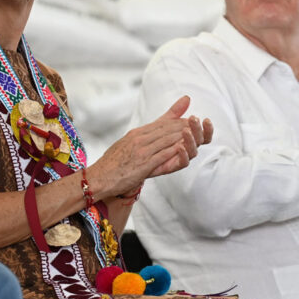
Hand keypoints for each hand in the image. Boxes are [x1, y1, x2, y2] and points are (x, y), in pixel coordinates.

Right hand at [89, 96, 211, 197]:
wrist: (99, 177)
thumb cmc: (114, 164)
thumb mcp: (128, 144)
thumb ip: (146, 138)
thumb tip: (160, 131)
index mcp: (137, 133)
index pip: (162, 123)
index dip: (178, 121)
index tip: (191, 120)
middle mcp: (139, 139)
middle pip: (167, 129)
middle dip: (184, 126)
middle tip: (199, 124)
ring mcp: (141, 151)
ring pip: (167, 140)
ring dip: (183, 136)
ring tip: (197, 134)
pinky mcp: (142, 165)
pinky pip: (162, 155)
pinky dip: (175, 151)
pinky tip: (186, 149)